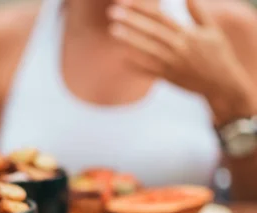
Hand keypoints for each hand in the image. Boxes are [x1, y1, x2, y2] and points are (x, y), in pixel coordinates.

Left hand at [107, 0, 256, 124]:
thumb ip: (198, 13)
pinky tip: (121, 56)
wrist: (221, 84)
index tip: (125, 2)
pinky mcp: (168, 77)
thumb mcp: (212, 31)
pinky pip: (148, 69)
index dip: (142, 8)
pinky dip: (135, 63)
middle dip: (131, 21)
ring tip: (113, 30)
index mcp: (188, 34)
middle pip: (151, 31)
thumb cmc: (217, 54)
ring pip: (147, 49)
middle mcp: (179, 47)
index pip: (161, 17)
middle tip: (112, 12)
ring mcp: (172, 63)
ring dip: (129, 40)